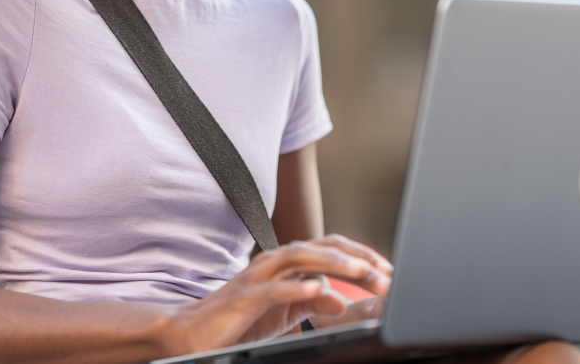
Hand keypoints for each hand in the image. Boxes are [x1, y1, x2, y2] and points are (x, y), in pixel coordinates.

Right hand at [161, 234, 392, 355]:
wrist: (193, 332)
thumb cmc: (239, 319)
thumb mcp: (285, 312)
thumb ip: (313, 302)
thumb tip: (343, 301)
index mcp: (285, 264)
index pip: (329, 249)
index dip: (360, 255)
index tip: (387, 271)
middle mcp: (274, 262)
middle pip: (320, 248)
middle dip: (356, 258)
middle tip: (385, 273)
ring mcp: (258, 276)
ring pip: (300, 259)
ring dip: (334, 264)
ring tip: (361, 271)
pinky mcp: (245, 296)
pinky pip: (274, 288)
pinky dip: (297, 287)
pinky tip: (318, 289)